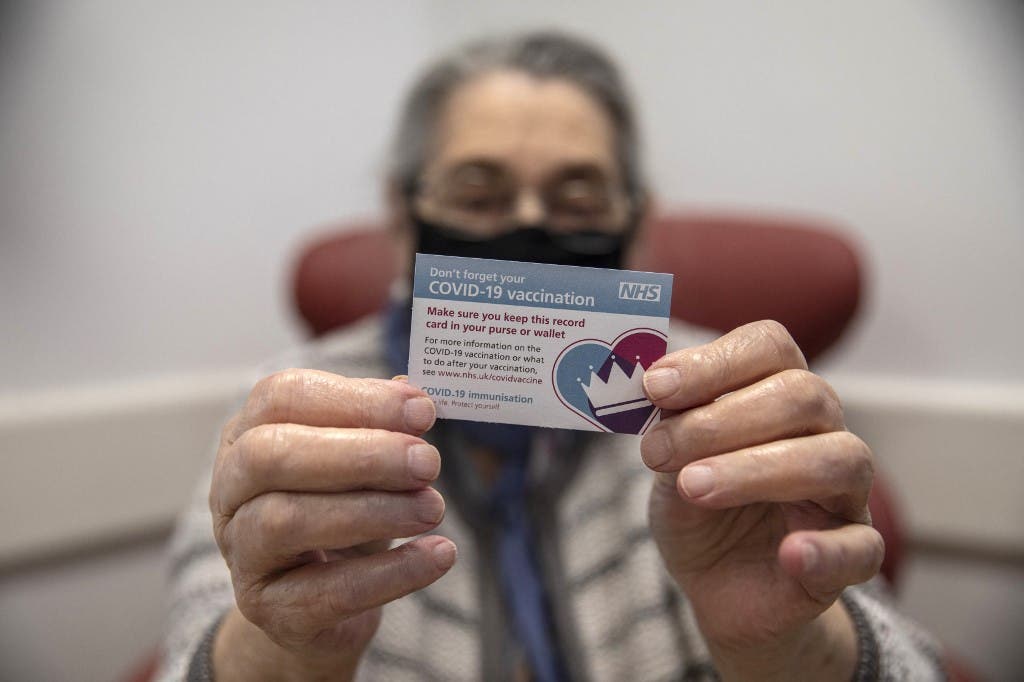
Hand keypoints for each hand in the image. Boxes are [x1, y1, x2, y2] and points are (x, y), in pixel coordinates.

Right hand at [208, 369, 454, 680]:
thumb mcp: (359, 465)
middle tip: (429, 462)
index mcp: (248, 433)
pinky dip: (392, 572)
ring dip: (373, 511)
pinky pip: (328, 592)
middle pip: (271, 456)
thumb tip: (415, 396)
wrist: (315, 608)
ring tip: (433, 508)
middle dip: (359, 454)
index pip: (282, 397)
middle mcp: (229, 489)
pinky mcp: (268, 610)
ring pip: (286, 521)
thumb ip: (381, 428)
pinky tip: (438, 554)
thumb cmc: (340, 515)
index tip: (422, 411)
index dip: (355, 399)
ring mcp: (241, 553)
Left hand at [641, 321, 881, 679]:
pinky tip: (788, 554)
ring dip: (757, 470)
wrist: (717, 583)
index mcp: (777, 391)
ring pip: (835, 460)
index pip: (769, 347)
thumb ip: (668, 426)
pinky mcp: (853, 554)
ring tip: (693, 487)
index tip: (655, 387)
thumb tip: (650, 388)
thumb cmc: (697, 505)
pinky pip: (861, 548)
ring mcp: (845, 492)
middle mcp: (822, 430)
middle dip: (720, 420)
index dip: (714, 361)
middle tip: (657, 451)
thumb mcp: (670, 461)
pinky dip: (826, 550)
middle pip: (802, 396)